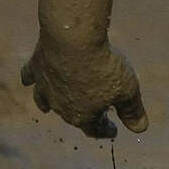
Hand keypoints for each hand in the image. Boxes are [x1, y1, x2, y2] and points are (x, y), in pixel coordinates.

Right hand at [21, 36, 147, 138]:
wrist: (73, 38)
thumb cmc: (103, 66)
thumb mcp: (127, 90)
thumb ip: (133, 111)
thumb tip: (140, 129)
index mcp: (82, 116)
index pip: (95, 129)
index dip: (106, 130)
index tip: (114, 130)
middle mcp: (59, 106)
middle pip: (72, 115)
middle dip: (83, 116)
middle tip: (93, 113)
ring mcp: (45, 87)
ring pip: (44, 100)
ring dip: (47, 104)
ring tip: (45, 108)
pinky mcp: (36, 65)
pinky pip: (30, 76)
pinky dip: (30, 79)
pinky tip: (28, 79)